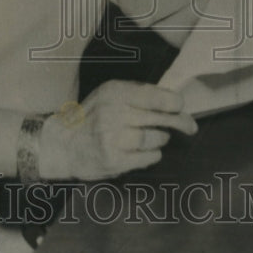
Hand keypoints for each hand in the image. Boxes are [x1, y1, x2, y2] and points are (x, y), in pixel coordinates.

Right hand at [40, 80, 196, 180]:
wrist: (62, 145)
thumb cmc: (91, 117)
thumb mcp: (108, 95)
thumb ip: (136, 94)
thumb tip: (173, 98)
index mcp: (115, 92)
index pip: (156, 96)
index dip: (175, 102)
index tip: (181, 106)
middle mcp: (114, 112)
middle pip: (162, 118)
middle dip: (181, 122)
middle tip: (190, 126)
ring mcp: (114, 138)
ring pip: (157, 138)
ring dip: (161, 139)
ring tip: (152, 138)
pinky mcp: (114, 160)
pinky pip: (149, 157)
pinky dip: (152, 154)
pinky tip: (142, 151)